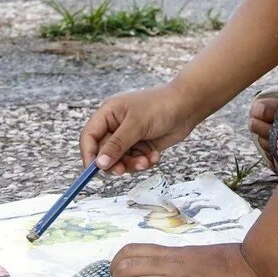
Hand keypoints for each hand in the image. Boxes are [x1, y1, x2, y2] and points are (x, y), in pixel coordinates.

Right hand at [78, 84, 195, 173]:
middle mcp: (116, 126)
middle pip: (104, 152)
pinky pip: (135, 162)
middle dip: (115, 162)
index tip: (94, 170)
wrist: (188, 107)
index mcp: (108, 114)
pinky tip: (155, 156)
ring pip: (120, 160)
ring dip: (132, 164)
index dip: (89, 154)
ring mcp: (129, 137)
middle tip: (123, 170)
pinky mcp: (141, 146)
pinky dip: (143, 162)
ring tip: (146, 161)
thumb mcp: (136, 125)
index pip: (89, 136)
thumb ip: (116, 145)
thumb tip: (99, 164)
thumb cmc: (160, 106)